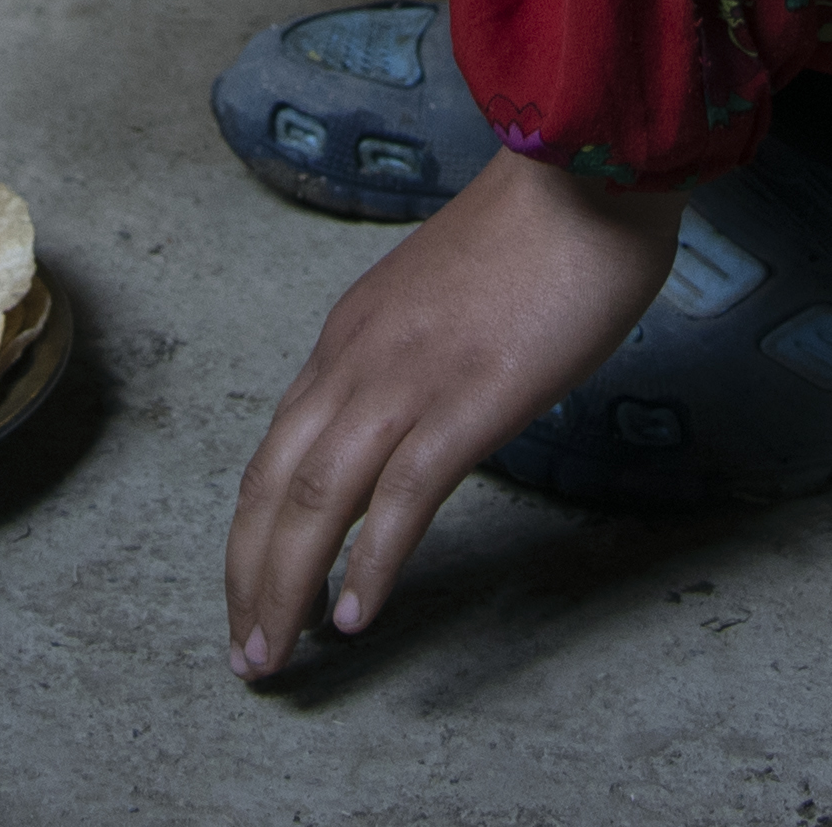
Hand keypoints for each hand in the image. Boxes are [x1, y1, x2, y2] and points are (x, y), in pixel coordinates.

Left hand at [222, 149, 683, 677]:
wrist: (585, 173)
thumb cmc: (534, 235)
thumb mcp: (442, 301)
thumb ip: (411, 359)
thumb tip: (405, 422)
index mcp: (349, 337)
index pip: (273, 451)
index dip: (252, 533)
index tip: (248, 594)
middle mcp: (355, 360)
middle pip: (271, 485)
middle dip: (248, 577)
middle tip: (245, 657)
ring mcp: (406, 380)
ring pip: (315, 498)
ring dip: (283, 586)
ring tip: (273, 658)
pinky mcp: (466, 401)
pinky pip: (400, 497)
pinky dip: (370, 563)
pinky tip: (355, 614)